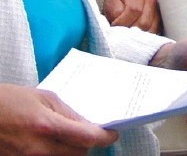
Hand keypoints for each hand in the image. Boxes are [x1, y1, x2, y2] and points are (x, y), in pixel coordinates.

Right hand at [0, 84, 117, 154]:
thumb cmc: (10, 101)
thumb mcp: (44, 98)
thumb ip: (68, 112)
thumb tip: (87, 124)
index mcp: (48, 126)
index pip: (87, 137)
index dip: (105, 137)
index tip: (113, 134)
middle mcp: (40, 149)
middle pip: (79, 154)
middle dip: (88, 144)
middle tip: (90, 132)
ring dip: (73, 151)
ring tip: (71, 137)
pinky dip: (58, 155)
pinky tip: (57, 144)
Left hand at [103, 0, 161, 32]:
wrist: (125, 3)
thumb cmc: (117, 5)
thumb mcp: (111, 4)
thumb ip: (115, 12)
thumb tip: (120, 24)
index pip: (134, 9)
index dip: (123, 21)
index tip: (115, 26)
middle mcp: (150, 1)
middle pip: (144, 22)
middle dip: (131, 31)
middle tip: (121, 34)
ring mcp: (157, 11)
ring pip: (151, 29)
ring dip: (138, 36)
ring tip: (128, 36)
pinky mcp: (160, 21)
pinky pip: (155, 33)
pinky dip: (145, 38)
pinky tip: (137, 37)